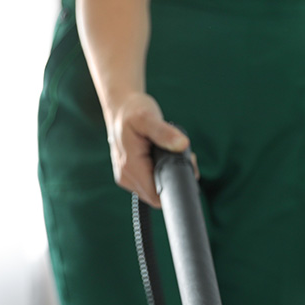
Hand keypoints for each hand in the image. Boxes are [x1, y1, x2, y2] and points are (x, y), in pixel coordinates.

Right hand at [107, 92, 189, 206]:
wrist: (119, 107)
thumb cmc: (133, 110)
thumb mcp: (148, 117)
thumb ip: (165, 133)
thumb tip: (183, 145)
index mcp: (130, 166)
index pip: (156, 196)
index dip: (174, 188)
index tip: (185, 167)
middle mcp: (126, 177)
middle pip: (156, 196)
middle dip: (172, 181)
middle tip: (180, 156)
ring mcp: (126, 178)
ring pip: (153, 191)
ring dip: (165, 177)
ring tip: (170, 154)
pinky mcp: (129, 175)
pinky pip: (148, 184)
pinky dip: (159, 174)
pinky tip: (162, 158)